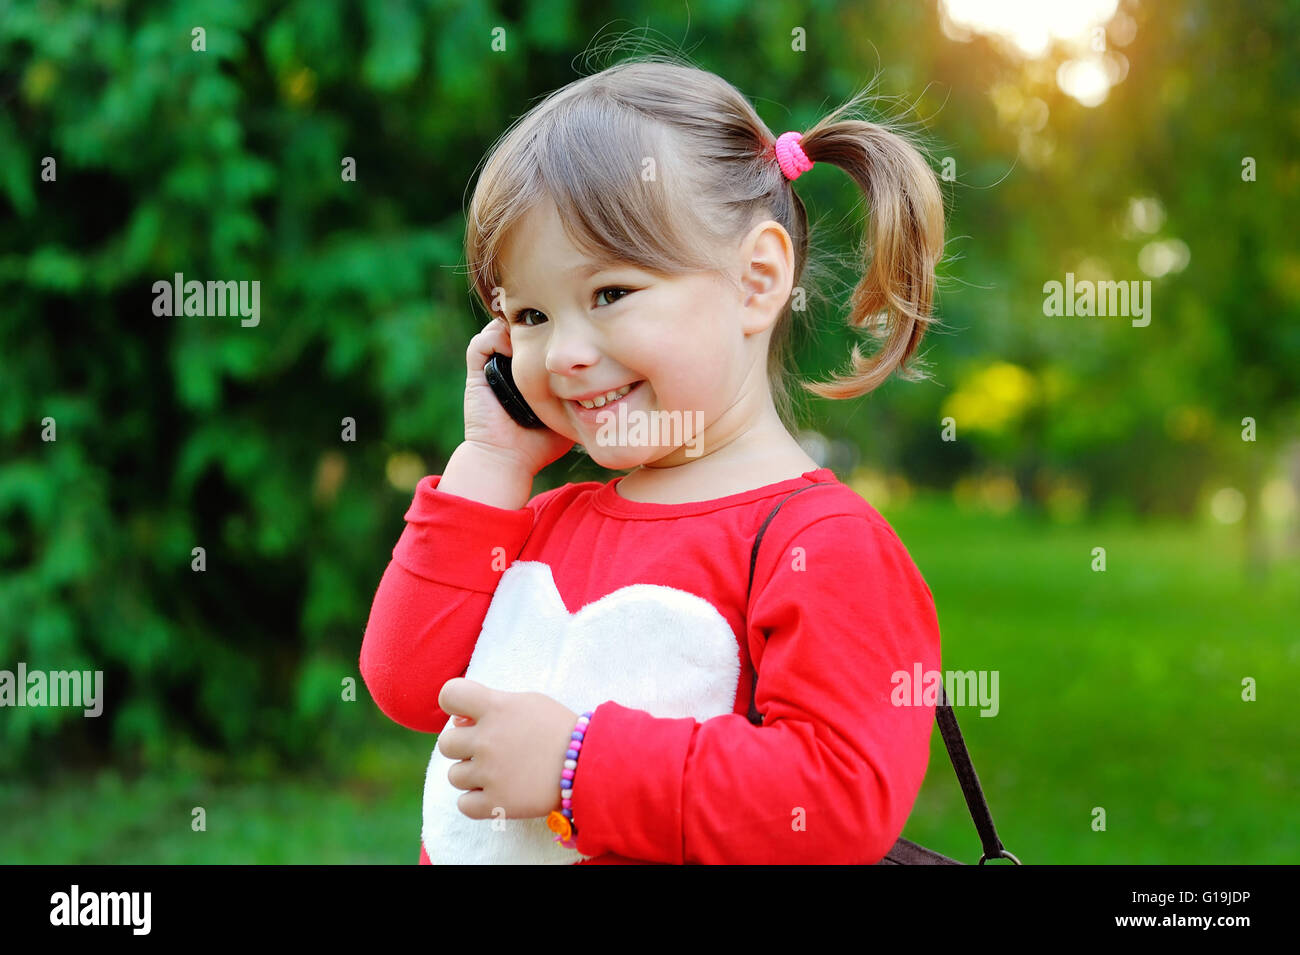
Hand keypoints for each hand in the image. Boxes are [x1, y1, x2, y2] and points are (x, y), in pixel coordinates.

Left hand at [437, 678, 581, 820]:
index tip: (467, 715)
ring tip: (499, 772)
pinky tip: (496, 792)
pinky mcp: (497, 803)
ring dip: (472, 775)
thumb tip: (459, 721)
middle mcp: (487, 739)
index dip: (453, 704)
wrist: (589, 764)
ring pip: (454, 775)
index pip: (450, 694)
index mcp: (495, 707)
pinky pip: (463, 805)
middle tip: (488, 750)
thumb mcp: (528, 703)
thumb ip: (493, 705)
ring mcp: (490, 773)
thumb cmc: (559, 729)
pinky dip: (476, 801)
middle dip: (464, 747)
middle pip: (446, 743)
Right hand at [464, 317, 572, 474]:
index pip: (534, 340)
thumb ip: (582, 396)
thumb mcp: (568, 413)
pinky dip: (493, 337)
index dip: (546, 330)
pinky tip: (512, 346)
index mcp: (526, 375)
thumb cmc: (540, 444)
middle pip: (516, 331)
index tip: (564, 330)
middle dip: (531, 324)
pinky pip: (479, 345)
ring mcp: (491, 370)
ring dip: (513, 328)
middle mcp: (507, 368)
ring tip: (532, 333)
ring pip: (496, 331)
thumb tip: (608, 381)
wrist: (509, 460)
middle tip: (550, 323)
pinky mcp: (476, 375)